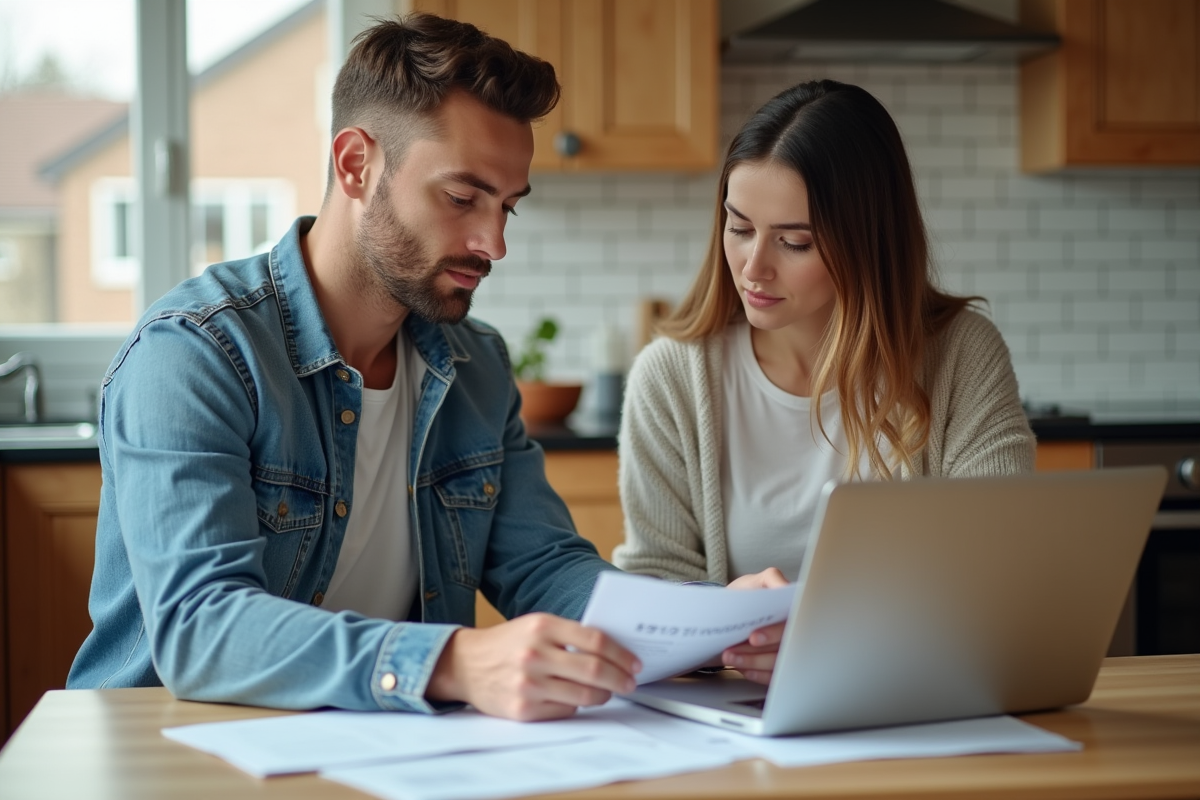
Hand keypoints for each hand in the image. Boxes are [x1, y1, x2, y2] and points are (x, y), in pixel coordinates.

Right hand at [425, 613, 641, 720]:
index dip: (621, 654)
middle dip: (620, 678)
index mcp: (542, 626)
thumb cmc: (507, 644)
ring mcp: (528, 683)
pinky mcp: (523, 709)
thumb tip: (612, 651)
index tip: (633, 663)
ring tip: (606, 692)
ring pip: (584, 695)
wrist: (465, 664)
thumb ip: (569, 634)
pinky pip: (565, 711)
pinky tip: (574, 699)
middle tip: (630, 682)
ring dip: (603, 695)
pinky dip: (576, 706)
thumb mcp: (535, 626)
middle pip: (594, 670)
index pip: (595, 641)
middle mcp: (535, 654)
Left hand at [723, 567, 788, 684]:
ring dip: (752, 663)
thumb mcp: (760, 580)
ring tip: (729, 657)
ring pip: (777, 664)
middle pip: (784, 649)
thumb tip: (783, 588)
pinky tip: (742, 668)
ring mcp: (789, 651)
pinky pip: (774, 677)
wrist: (736, 608)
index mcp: (796, 612)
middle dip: (757, 653)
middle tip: (732, 651)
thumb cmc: (752, 594)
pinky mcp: (780, 665)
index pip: (792, 626)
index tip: (753, 637)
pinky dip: (757, 674)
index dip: (774, 634)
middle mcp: (796, 633)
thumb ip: (773, 579)